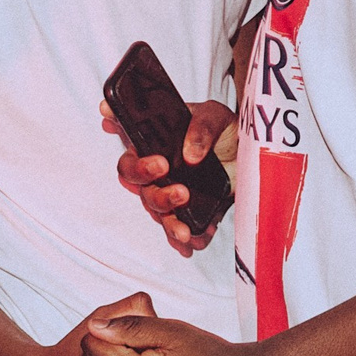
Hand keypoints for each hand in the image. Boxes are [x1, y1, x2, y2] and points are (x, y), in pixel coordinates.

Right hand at [108, 100, 235, 254]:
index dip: (114, 123)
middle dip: (142, 173)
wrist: (246, 160)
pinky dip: (179, 236)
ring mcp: (166, 189)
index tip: (109, 120)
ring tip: (184, 202)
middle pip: (131, 175)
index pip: (127, 131)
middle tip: (162, 167)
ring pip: (152, 204)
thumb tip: (190, 154)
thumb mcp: (217, 117)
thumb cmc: (224, 133)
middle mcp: (155, 166)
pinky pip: (174, 227)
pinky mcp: (183, 210)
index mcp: (156, 138)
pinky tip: (190, 238)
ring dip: (164, 208)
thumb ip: (202, 126)